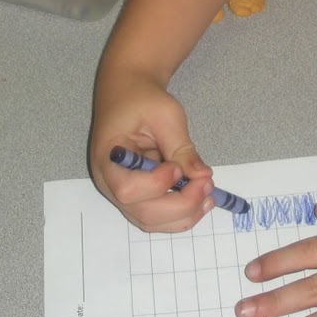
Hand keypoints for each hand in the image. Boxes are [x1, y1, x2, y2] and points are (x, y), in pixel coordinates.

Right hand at [88, 74, 217, 231]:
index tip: (178, 168)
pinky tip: (200, 199)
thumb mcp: (165, 114)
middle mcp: (110, 182)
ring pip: (150, 221)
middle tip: (206, 184)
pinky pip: (156, 216)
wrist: (128, 94)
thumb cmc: (141, 99)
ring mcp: (121, 192)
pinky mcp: (137, 195)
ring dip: (184, 215)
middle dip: (180, 205)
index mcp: (108, 158)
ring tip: (208, 195)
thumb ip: (181, 146)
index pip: (128, 189)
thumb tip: (201, 175)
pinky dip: (180, 214)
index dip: (157, 185)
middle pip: (142, 213)